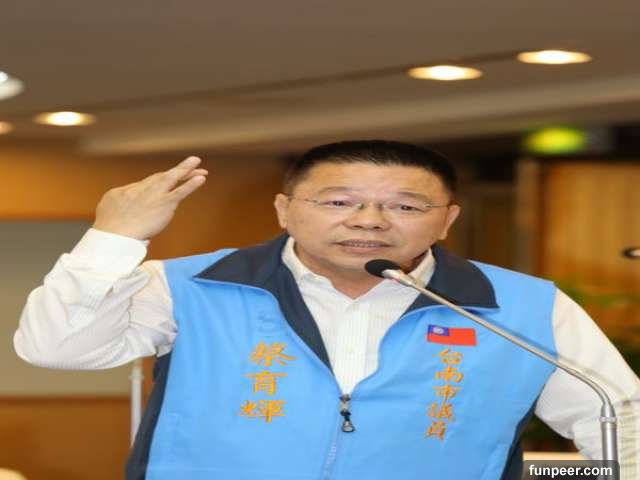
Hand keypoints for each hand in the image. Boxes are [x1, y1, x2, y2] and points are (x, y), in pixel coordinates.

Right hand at [92, 156, 207, 239]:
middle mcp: (143, 188)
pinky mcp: (165, 204)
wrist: (114, 234)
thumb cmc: (108, 225)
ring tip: (197, 161)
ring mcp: (155, 195)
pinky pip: (181, 192)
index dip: (159, 182)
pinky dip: (191, 185)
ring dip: (185, 169)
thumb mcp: (108, 206)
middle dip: (177, 171)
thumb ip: (121, 200)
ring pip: (171, 178)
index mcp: (129, 190)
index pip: (147, 184)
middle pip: (161, 177)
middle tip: (191, 163)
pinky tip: (201, 177)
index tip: (168, 182)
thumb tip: (127, 199)